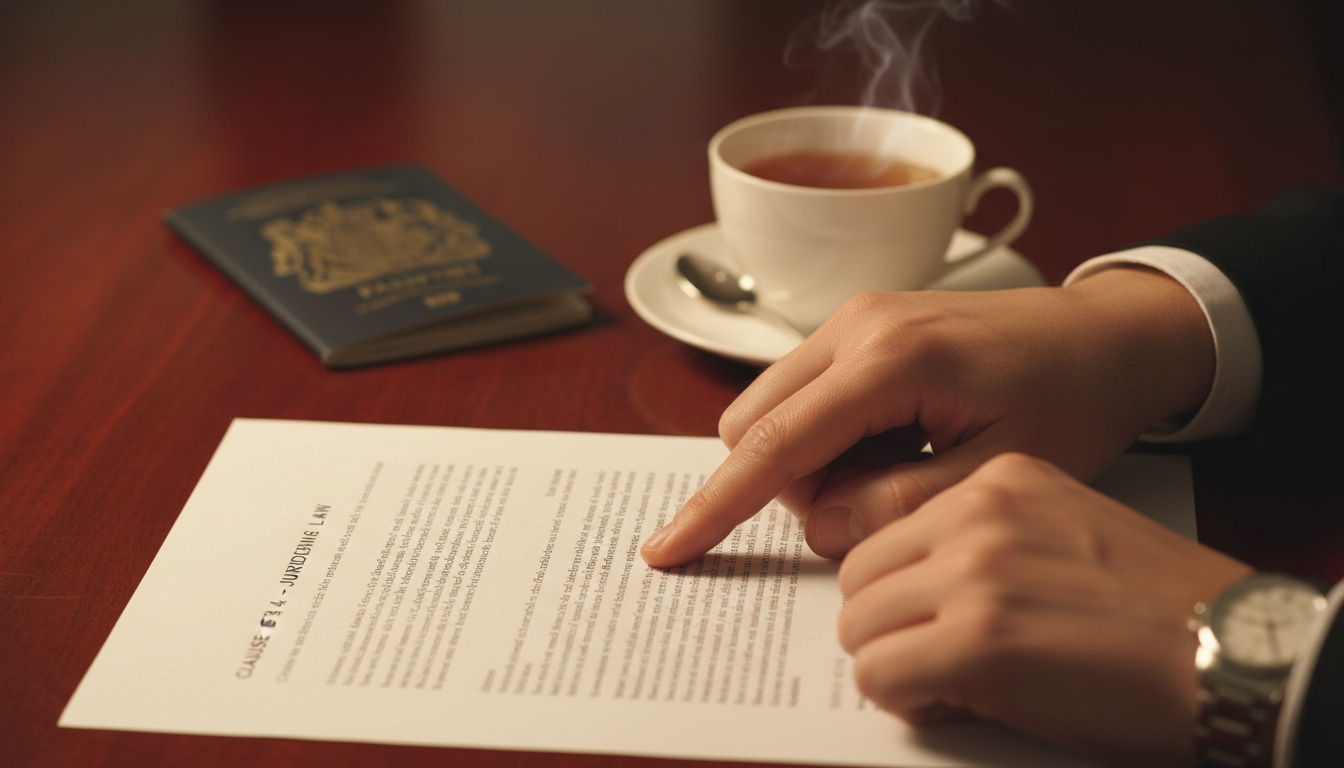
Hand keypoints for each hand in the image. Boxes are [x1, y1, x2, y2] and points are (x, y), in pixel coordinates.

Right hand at [641, 267, 1214, 566]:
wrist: (1108, 336)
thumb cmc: (1071, 399)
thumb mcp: (995, 476)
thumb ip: (895, 507)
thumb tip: (823, 521)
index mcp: (889, 359)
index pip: (773, 446)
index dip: (716, 507)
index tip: (667, 550)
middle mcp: (854, 324)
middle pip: (755, 426)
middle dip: (790, 485)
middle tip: (880, 502)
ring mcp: (852, 318)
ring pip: (774, 411)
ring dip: (813, 462)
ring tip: (904, 465)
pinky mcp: (858, 324)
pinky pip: (805, 395)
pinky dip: (830, 437)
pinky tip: (899, 441)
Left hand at [837, 453, 1250, 767]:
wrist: (1232, 654)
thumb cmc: (1159, 607)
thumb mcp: (1062, 530)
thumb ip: (982, 538)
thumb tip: (910, 580)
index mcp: (999, 480)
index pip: (887, 528)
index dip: (899, 586)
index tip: (921, 613)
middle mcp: (978, 514)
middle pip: (859, 576)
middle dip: (885, 625)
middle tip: (929, 655)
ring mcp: (974, 574)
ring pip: (859, 627)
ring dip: (894, 663)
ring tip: (949, 680)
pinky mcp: (975, 641)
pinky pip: (879, 675)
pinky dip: (906, 700)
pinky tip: (957, 701)